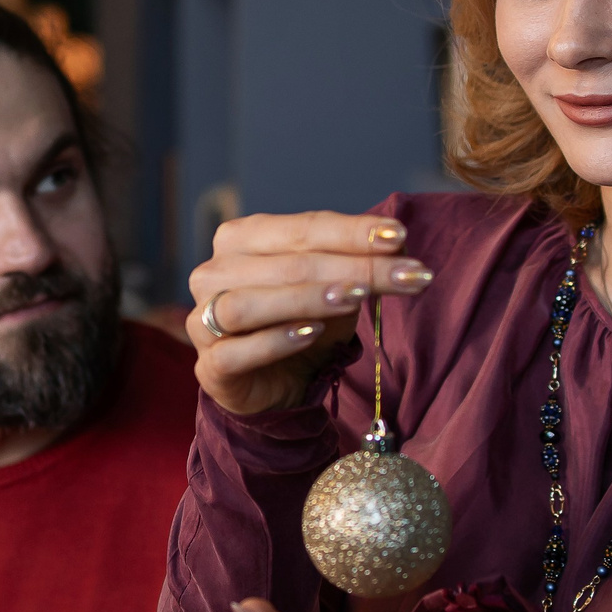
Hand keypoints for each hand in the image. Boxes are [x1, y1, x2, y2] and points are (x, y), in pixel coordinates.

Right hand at [188, 212, 434, 414]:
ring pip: (249, 304)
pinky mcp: (209, 367)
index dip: (353, 231)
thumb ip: (358, 262)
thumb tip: (396, 242)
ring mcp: (202, 320)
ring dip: (306, 299)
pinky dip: (273, 340)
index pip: (302, 228)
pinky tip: (311, 334)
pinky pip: (235, 351)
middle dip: (353, 268)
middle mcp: (214, 273)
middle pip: (286, 265)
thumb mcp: (337, 286)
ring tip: (356, 299)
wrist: (276, 383)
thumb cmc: (304, 322)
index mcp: (240, 238)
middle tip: (408, 275)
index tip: (401, 236)